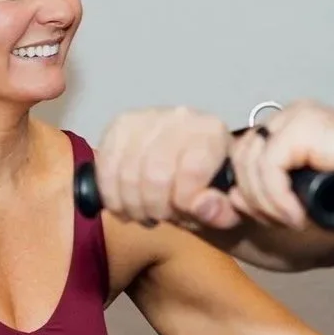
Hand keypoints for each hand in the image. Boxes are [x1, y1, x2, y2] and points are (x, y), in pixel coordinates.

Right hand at [95, 106, 235, 227]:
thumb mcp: (228, 207)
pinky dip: (111, 196)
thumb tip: (201, 206)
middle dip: (155, 209)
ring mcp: (146, 118)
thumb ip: (221, 211)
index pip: (190, 171)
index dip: (183, 204)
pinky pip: (105, 168)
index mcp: (212, 132)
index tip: (184, 213)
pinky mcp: (120, 126)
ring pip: (126, 175)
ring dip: (132, 206)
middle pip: (154, 176)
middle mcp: (180, 117)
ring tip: (145, 214)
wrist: (193, 169)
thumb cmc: (212, 189)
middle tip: (161, 217)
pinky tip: (124, 206)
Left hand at [229, 100, 333, 228]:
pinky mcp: (307, 124)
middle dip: (251, 202)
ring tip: (294, 220)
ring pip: (246, 164)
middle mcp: (289, 119)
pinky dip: (278, 198)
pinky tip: (300, 214)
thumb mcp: (291, 212)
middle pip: (235, 160)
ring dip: (266, 204)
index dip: (240, 193)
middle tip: (283, 223)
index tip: (264, 220)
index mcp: (285, 134)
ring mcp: (298, 117)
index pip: (235, 158)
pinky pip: (268, 166)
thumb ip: (253, 204)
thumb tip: (219, 200)